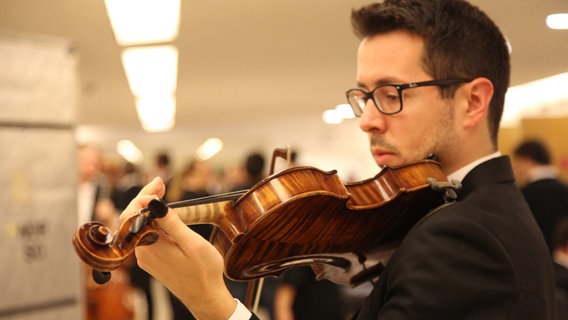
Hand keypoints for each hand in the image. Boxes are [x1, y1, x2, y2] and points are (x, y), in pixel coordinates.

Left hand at [120, 177, 235, 318]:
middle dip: (145, 197)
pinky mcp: (152, 259)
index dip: (144, 194)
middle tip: (161, 183)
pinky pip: (146, 234)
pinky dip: (152, 220)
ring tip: (161, 192)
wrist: (205, 297)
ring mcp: (146, 257)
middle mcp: (143, 252)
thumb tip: (152, 202)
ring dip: (148, 208)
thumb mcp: (192, 244)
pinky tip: (163, 213)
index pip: (133, 214)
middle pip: (133, 218)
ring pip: (139, 226)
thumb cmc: (204, 272)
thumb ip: (172, 222)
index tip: (160, 183)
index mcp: (150, 247)